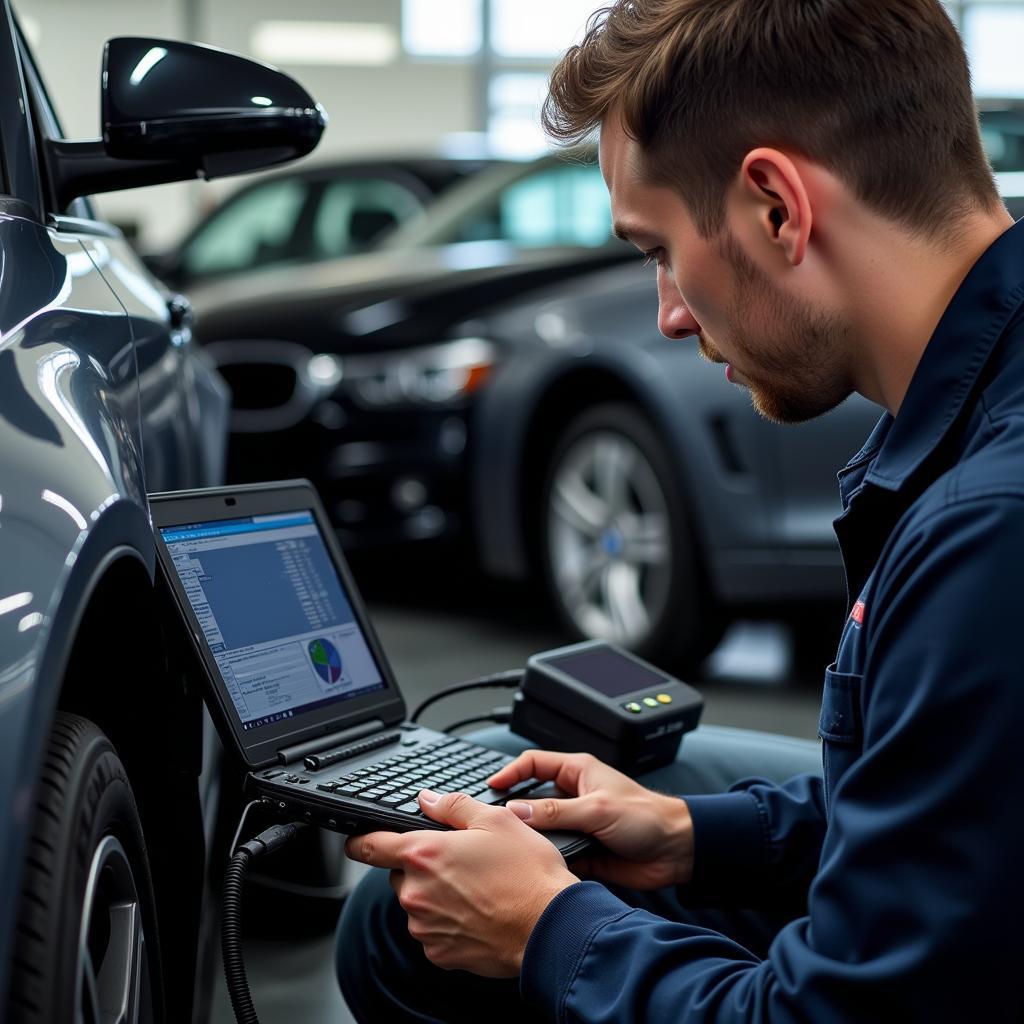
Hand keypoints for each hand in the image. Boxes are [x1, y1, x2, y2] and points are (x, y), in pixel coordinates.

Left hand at [345, 790, 576, 976]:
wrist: (550, 928)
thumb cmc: (527, 873)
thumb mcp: (495, 820)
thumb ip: (453, 807)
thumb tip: (427, 800)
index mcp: (424, 855)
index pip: (369, 846)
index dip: (360, 841)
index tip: (358, 841)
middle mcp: (416, 894)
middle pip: (400, 875)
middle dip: (421, 867)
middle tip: (460, 862)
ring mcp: (425, 928)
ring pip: (418, 904)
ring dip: (436, 896)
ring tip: (477, 888)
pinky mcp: (439, 954)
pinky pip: (432, 932)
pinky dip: (448, 922)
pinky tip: (478, 912)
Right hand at [488, 750, 693, 889]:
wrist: (676, 851)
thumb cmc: (647, 816)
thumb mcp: (597, 808)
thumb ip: (555, 811)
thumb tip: (516, 811)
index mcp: (577, 772)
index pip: (533, 763)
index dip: (510, 772)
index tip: (491, 786)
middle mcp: (573, 795)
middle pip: (532, 798)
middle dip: (514, 810)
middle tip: (493, 822)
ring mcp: (576, 822)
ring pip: (541, 828)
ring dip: (531, 837)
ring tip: (514, 846)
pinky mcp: (582, 849)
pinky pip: (554, 851)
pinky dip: (545, 857)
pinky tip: (537, 864)